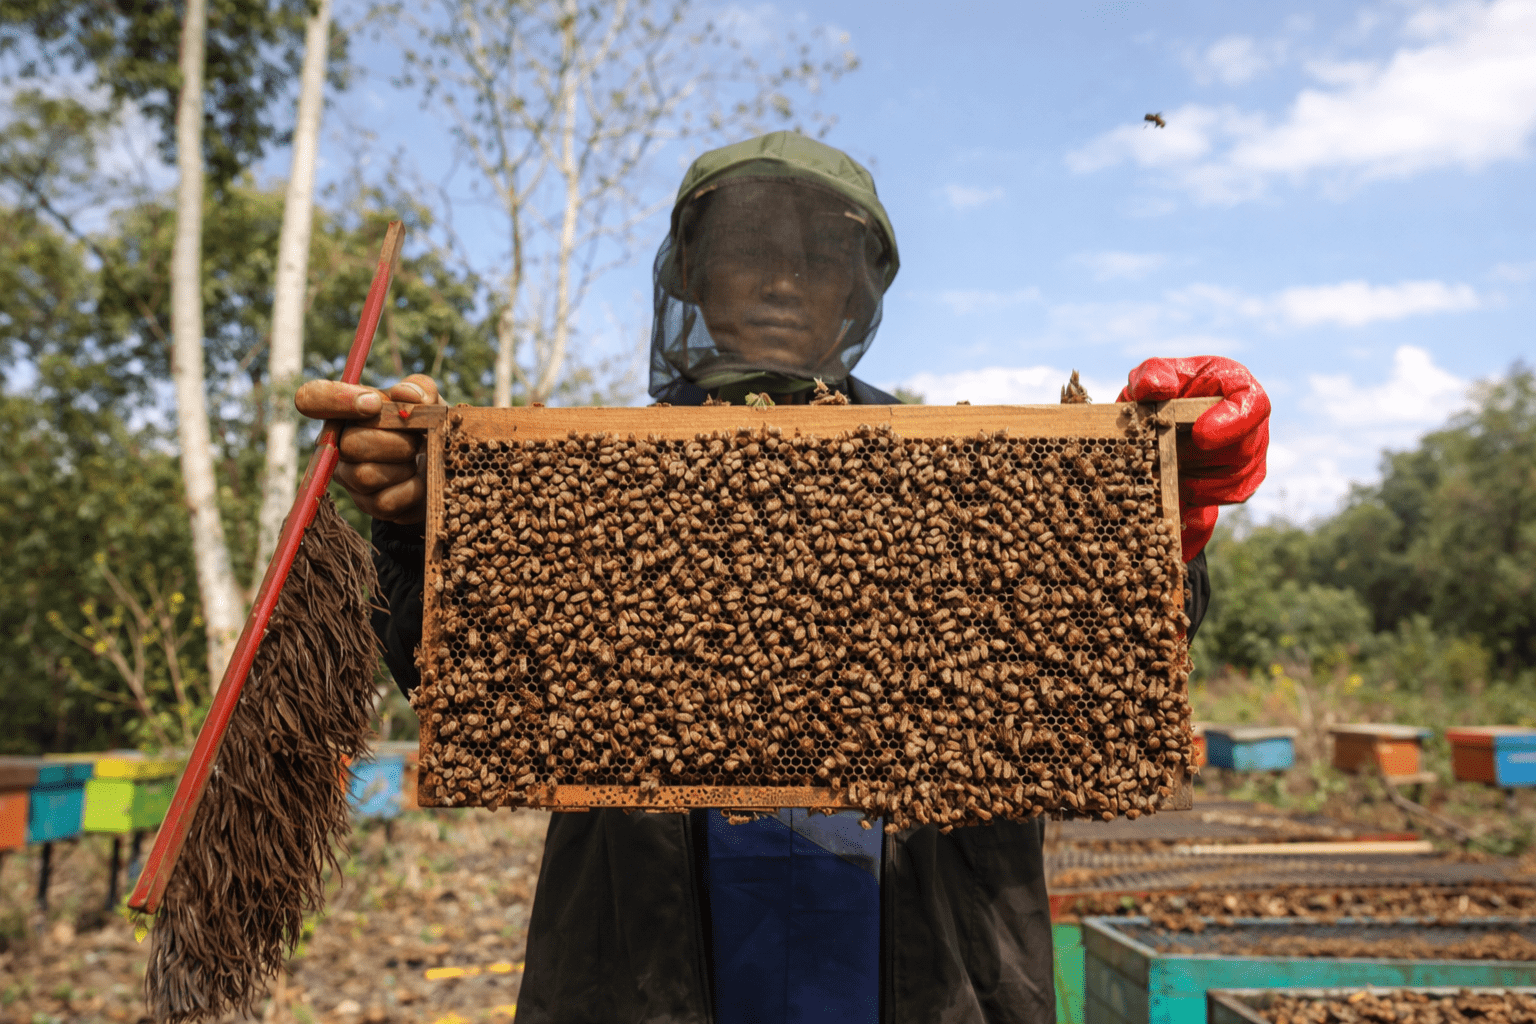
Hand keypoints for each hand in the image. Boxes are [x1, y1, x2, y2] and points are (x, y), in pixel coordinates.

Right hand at [294, 374, 443, 523]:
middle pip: (350, 444)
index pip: (312, 398)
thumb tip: (406, 394)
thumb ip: (419, 388)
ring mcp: (349, 476)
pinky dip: (412, 489)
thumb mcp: (428, 402)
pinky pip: (385, 500)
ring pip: (364, 475)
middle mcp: (338, 443)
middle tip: (417, 439)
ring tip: (417, 458)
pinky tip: (421, 480)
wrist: (444, 467)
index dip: (335, 400)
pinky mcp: (367, 504)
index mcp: (346, 410)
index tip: (374, 404)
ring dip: (403, 466)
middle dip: (395, 441)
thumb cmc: (427, 427)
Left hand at [1117, 356, 1269, 560]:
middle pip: (1244, 451)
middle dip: (1202, 459)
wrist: (1156, 423)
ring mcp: (1250, 457)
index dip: (1232, 423)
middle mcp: (1252, 424)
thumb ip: (1151, 375)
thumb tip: (1157, 387)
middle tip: (1166, 457)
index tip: (1200, 435)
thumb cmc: (1160, 392)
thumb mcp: (1150, 376)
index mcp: (1237, 387)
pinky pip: (1225, 502)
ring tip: (1165, 471)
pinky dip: (1200, 503)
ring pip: (1235, 482)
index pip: (1253, 405)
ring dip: (1197, 483)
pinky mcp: (1238, 485)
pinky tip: (1179, 499)